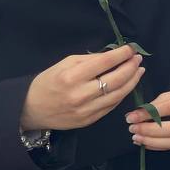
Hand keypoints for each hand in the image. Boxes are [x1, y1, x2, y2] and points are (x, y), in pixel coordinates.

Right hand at [20, 46, 143, 130]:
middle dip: (131, 67)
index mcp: (72, 77)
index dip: (122, 54)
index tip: (131, 49)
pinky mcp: (88, 121)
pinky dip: (121, 94)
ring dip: (132, 81)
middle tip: (138, 59)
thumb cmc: (48, 82)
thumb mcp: (65, 63)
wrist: (30, 109)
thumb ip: (90, 59)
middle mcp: (80, 95)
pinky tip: (127, 85)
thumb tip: (114, 56)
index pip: (105, 63)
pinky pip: (111, 106)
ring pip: (118, 94)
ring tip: (138, 70)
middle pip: (116, 79)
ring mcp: (85, 110)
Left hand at [127, 87, 169, 150]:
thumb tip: (136, 115)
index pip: (169, 108)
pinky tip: (145, 142)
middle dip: (150, 130)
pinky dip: (156, 146)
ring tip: (136, 137)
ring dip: (151, 141)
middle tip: (133, 129)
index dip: (148, 113)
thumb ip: (157, 104)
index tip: (131, 117)